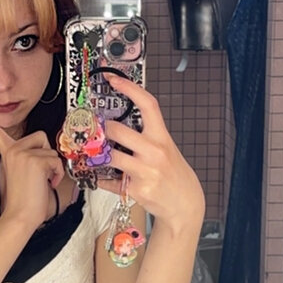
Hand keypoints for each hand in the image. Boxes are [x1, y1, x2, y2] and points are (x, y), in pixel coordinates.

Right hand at [0, 104, 64, 230]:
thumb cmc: (24, 200)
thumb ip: (29, 158)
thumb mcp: (24, 172)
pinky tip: (47, 183)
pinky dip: (57, 174)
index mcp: (8, 152)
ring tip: (42, 181)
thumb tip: (45, 155)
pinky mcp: (35, 160)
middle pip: (41, 137)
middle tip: (40, 172)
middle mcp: (14, 149)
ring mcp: (23, 153)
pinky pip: (56, 161)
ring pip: (51, 151)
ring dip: (53, 168)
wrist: (21, 215)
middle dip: (47, 154)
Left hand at [97, 74, 204, 236]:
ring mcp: (145, 172)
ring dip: (99, 155)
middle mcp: (154, 152)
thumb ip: (147, 137)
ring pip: (110, 157)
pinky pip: (109, 182)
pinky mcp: (136, 190)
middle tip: (98, 130)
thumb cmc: (173, 174)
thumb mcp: (167, 149)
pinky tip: (102, 177)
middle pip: (118, 131)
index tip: (113, 78)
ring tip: (97, 154)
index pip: (147, 104)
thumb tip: (119, 125)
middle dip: (103, 130)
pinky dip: (102, 179)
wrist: (185, 204)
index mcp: (162, 137)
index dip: (129, 88)